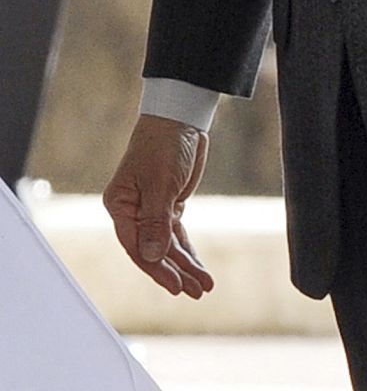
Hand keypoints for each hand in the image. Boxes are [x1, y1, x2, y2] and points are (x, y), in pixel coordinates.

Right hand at [103, 115, 213, 297]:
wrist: (180, 118)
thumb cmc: (163, 145)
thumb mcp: (161, 183)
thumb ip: (156, 221)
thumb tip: (154, 257)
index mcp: (120, 205)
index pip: (136, 246)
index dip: (156, 268)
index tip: (175, 286)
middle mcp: (132, 211)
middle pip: (153, 250)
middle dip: (175, 272)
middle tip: (195, 291)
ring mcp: (150, 210)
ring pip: (167, 246)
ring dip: (185, 265)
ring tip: (203, 287)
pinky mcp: (167, 206)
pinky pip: (176, 235)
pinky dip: (187, 251)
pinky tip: (198, 268)